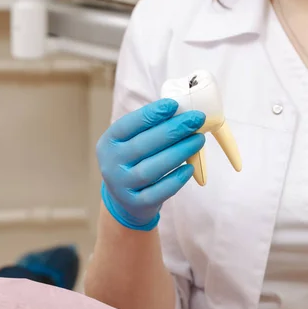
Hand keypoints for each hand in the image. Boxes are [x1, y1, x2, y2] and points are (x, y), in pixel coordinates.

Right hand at [96, 99, 205, 230]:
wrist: (126, 200)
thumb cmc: (136, 161)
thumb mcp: (133, 143)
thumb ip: (152, 129)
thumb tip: (182, 113)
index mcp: (109, 143)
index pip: (128, 125)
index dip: (151, 114)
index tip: (174, 104)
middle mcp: (111, 164)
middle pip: (143, 145)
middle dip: (173, 130)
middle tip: (197, 119)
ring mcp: (122, 186)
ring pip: (152, 169)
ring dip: (179, 152)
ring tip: (199, 139)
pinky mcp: (137, 204)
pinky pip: (159, 192)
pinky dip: (176, 179)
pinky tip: (190, 167)